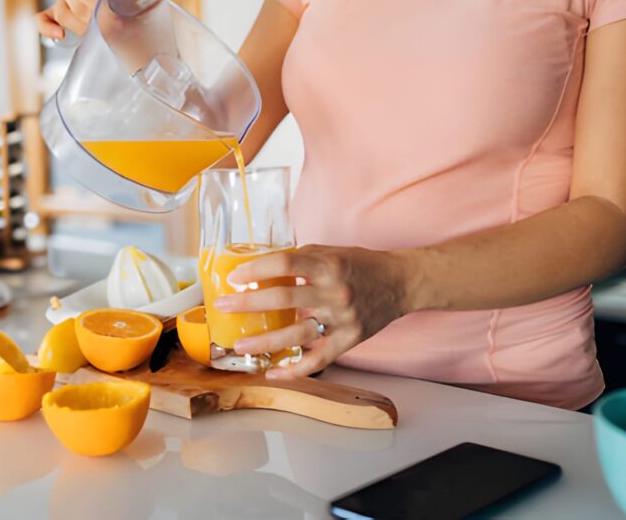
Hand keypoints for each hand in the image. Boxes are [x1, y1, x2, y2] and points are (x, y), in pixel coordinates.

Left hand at [215, 245, 416, 378]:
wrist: (402, 282)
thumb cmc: (362, 264)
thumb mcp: (331, 252)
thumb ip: (300, 260)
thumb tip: (261, 269)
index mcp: (328, 264)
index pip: (285, 262)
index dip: (256, 269)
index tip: (233, 276)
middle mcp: (334, 291)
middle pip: (284, 297)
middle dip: (248, 303)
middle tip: (223, 306)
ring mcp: (343, 318)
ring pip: (297, 334)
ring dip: (264, 341)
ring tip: (240, 345)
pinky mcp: (350, 339)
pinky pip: (320, 359)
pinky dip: (296, 369)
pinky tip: (274, 372)